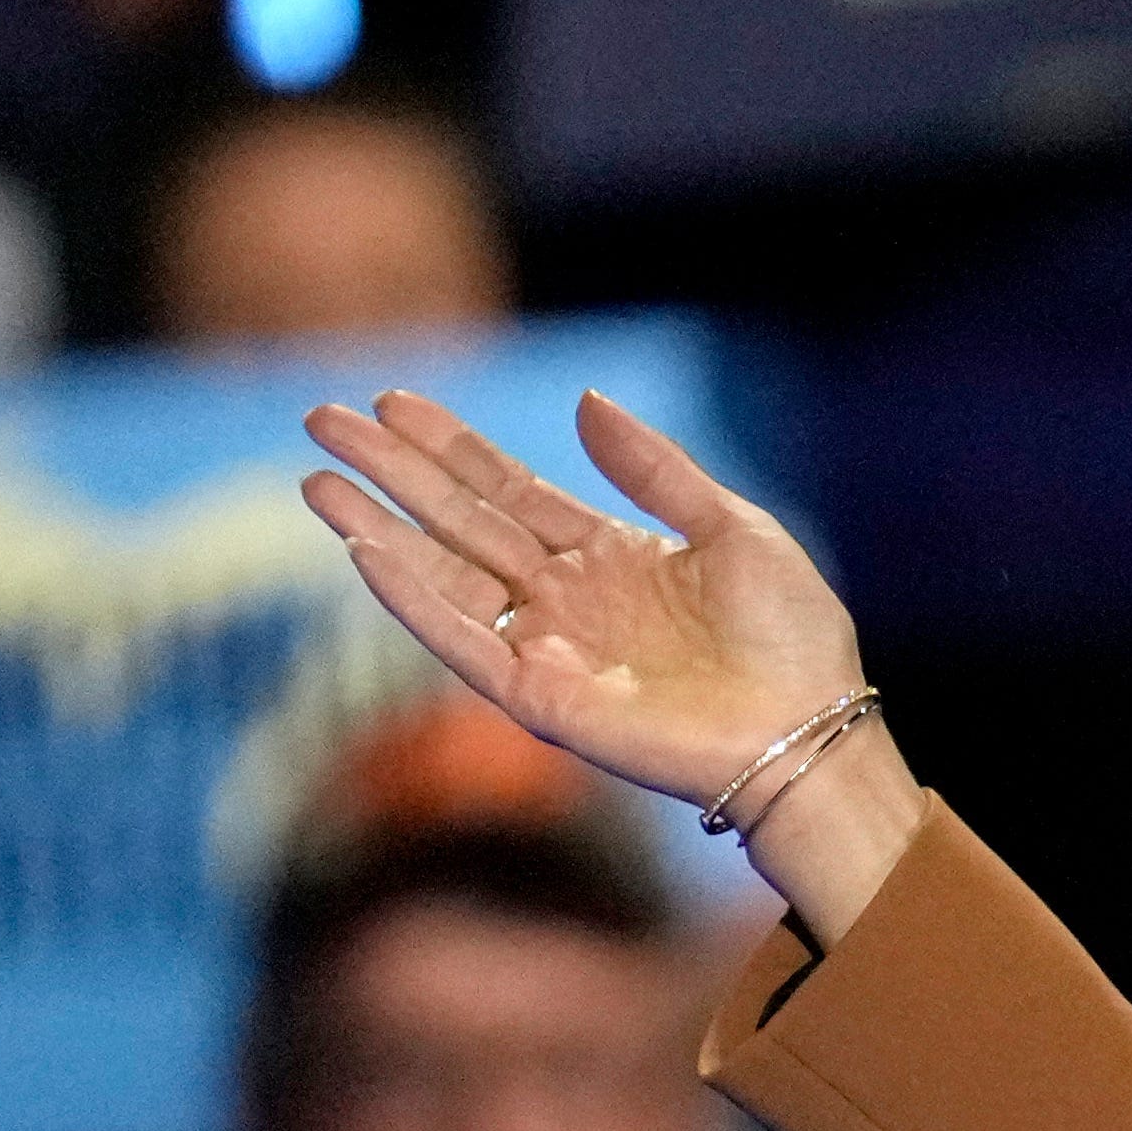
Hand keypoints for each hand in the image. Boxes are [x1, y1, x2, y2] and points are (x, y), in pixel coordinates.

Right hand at [301, 391, 927, 936]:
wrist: (813, 730)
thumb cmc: (793, 638)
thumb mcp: (735, 529)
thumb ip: (656, 469)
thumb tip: (587, 401)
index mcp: (607, 554)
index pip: (507, 488)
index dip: (450, 445)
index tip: (394, 400)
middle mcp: (563, 597)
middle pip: (457, 520)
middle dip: (391, 470)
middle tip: (322, 418)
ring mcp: (545, 646)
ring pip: (442, 575)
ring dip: (377, 529)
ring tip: (318, 481)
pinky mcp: (540, 697)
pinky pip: (461, 643)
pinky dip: (413, 600)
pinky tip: (365, 553)